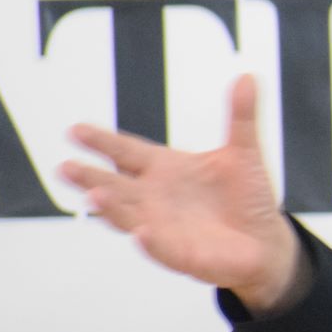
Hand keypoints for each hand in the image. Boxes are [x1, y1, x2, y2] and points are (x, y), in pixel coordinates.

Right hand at [59, 74, 305, 313]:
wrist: (265, 241)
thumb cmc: (246, 196)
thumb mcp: (245, 152)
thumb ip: (241, 117)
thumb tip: (247, 77)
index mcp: (164, 168)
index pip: (125, 151)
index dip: (102, 141)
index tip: (75, 130)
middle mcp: (155, 197)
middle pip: (115, 185)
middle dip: (90, 177)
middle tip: (66, 167)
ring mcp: (162, 227)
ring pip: (128, 216)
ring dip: (111, 207)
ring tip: (94, 195)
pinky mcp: (180, 254)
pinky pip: (161, 248)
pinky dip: (151, 241)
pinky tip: (142, 232)